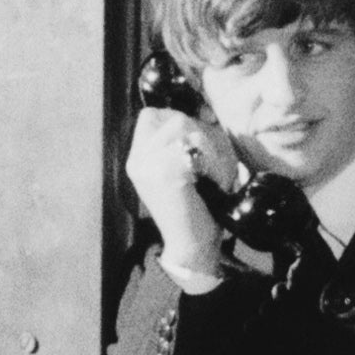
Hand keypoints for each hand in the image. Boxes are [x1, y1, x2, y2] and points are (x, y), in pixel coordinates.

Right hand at [122, 104, 238, 279]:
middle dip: (205, 135)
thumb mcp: (184, 170)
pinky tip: (216, 183)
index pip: (152, 115)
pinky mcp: (166, 174)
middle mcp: (137, 160)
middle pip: (175, 119)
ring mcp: (148, 166)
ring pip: (188, 129)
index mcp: (138, 158)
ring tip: (217, 175)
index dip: (181, 119)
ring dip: (213, 150)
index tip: (202, 139)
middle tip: (216, 165)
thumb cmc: (197, 208)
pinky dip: (215, 164)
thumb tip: (203, 106)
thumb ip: (184, 142)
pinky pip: (196, 148)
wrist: (192, 247)